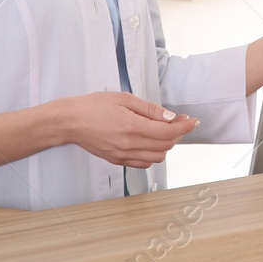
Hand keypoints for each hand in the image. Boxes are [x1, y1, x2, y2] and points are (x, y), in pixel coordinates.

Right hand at [59, 92, 199, 167]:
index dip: (184, 127)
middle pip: (166, 146)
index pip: (168, 132)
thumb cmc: (93, 106)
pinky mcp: (117, 161)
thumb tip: (170, 117)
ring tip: (163, 131)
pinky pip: (143, 162)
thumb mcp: (124, 98)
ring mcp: (123, 155)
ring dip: (166, 145)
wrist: (70, 122)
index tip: (192, 121)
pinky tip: (150, 141)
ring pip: (157, 157)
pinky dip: (153, 154)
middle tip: (179, 121)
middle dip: (177, 134)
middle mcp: (129, 144)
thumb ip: (149, 109)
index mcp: (132, 126)